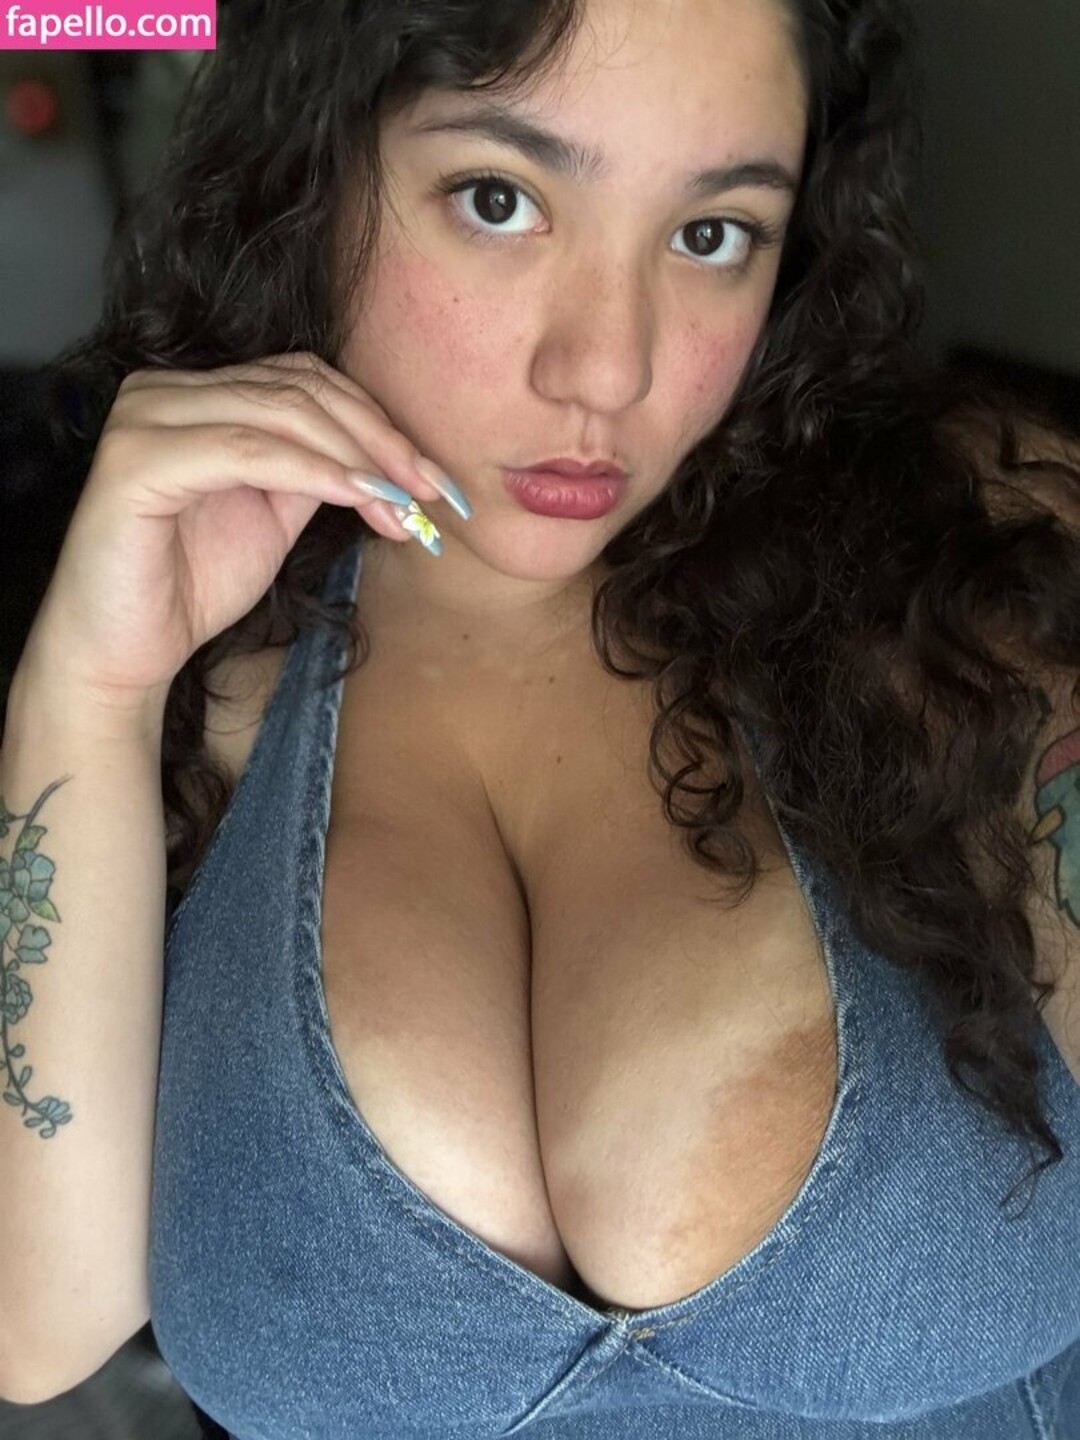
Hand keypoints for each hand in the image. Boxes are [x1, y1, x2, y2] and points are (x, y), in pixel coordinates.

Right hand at [20, 352, 468, 706]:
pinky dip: (315, 471)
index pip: (305, 381)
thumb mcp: (274, 515)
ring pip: (280, 414)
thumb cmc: (191, 585)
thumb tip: (392, 460)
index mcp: (197, 394)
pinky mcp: (136, 460)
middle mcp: (165, 391)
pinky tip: (361, 498)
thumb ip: (318, 471)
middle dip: (380, 441)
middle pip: (300, 391)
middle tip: (433, 491)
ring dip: (357, 458)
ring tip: (405, 504)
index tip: (434, 479)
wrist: (125, 652)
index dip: (378, 422)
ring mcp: (146, 418)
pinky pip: (248, 451)